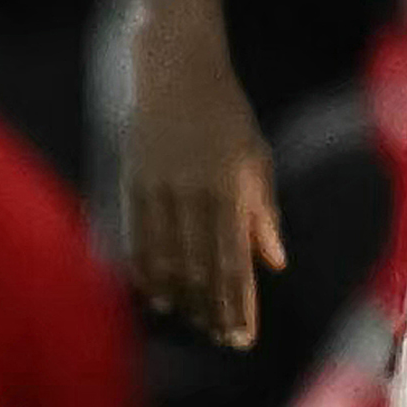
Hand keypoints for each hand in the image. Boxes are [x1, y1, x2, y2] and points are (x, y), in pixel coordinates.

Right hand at [125, 5, 283, 346]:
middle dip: (211, 310)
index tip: (243, 337)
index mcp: (228, 189)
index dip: (237, 304)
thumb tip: (274, 263)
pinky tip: (157, 295)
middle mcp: (192, 195)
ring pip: (166, 260)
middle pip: (199, 270)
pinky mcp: (133, 183)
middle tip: (223, 338)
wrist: (175, 68)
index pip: (232, 263)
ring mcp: (158, 190)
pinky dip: (147, 271)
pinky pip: (138, 239)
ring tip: (194, 322)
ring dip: (181, 297)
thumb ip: (263, 212)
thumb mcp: (256, 157)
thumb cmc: (225, 114)